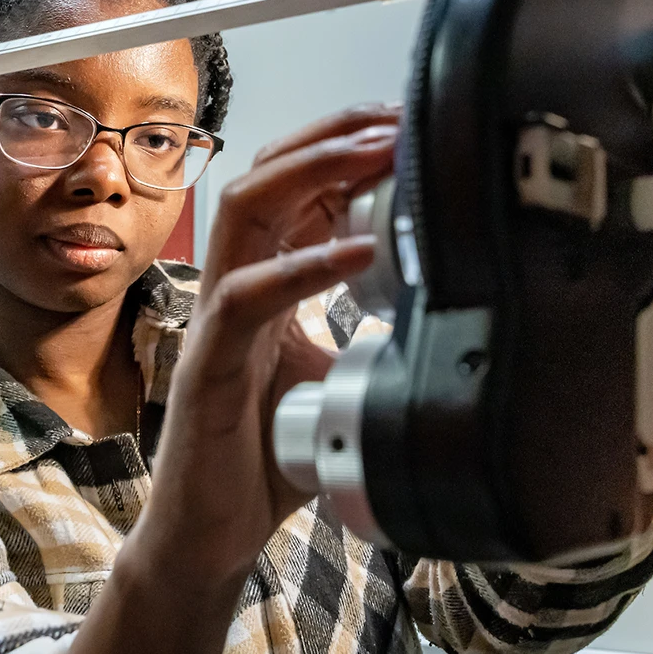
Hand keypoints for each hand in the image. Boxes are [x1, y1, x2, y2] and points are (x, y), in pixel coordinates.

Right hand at [34, 106, 397, 653]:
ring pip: (248, 212)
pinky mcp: (209, 366)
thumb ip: (369, 337)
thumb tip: (444, 313)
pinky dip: (305, 265)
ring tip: (377, 154)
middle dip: (333, 135)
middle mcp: (235, 289)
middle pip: (268, 176)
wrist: (209, 535)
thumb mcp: (336, 379)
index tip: (409, 127)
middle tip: (398, 118)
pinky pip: (248, 298)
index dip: (348, 148)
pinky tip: (361, 251)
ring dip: (313, 172)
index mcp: (264, 286)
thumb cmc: (264, 456)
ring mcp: (217, 323)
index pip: (298, 190)